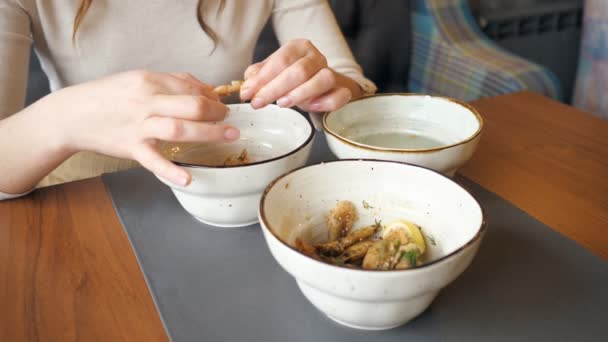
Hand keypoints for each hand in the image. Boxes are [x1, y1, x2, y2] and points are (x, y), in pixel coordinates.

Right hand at [39, 70, 236, 185]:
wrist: (72, 114)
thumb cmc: (108, 97)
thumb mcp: (137, 79)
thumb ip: (171, 82)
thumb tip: (204, 88)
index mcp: (149, 81)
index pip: (190, 87)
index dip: (212, 96)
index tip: (221, 104)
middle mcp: (146, 102)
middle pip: (191, 105)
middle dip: (217, 113)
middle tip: (230, 120)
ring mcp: (138, 126)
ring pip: (179, 129)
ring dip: (209, 133)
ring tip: (229, 136)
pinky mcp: (130, 148)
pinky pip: (153, 161)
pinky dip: (171, 171)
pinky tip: (188, 179)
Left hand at [240, 39, 361, 111]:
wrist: (322, 85)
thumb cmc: (293, 78)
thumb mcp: (273, 73)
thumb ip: (259, 76)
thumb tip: (248, 84)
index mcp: (299, 47)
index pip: (281, 60)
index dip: (262, 78)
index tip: (247, 93)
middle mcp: (316, 58)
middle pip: (299, 70)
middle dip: (275, 88)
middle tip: (258, 103)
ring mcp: (331, 73)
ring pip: (322, 79)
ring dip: (301, 93)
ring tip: (282, 104)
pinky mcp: (342, 90)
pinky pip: (339, 96)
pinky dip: (325, 102)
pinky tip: (310, 107)